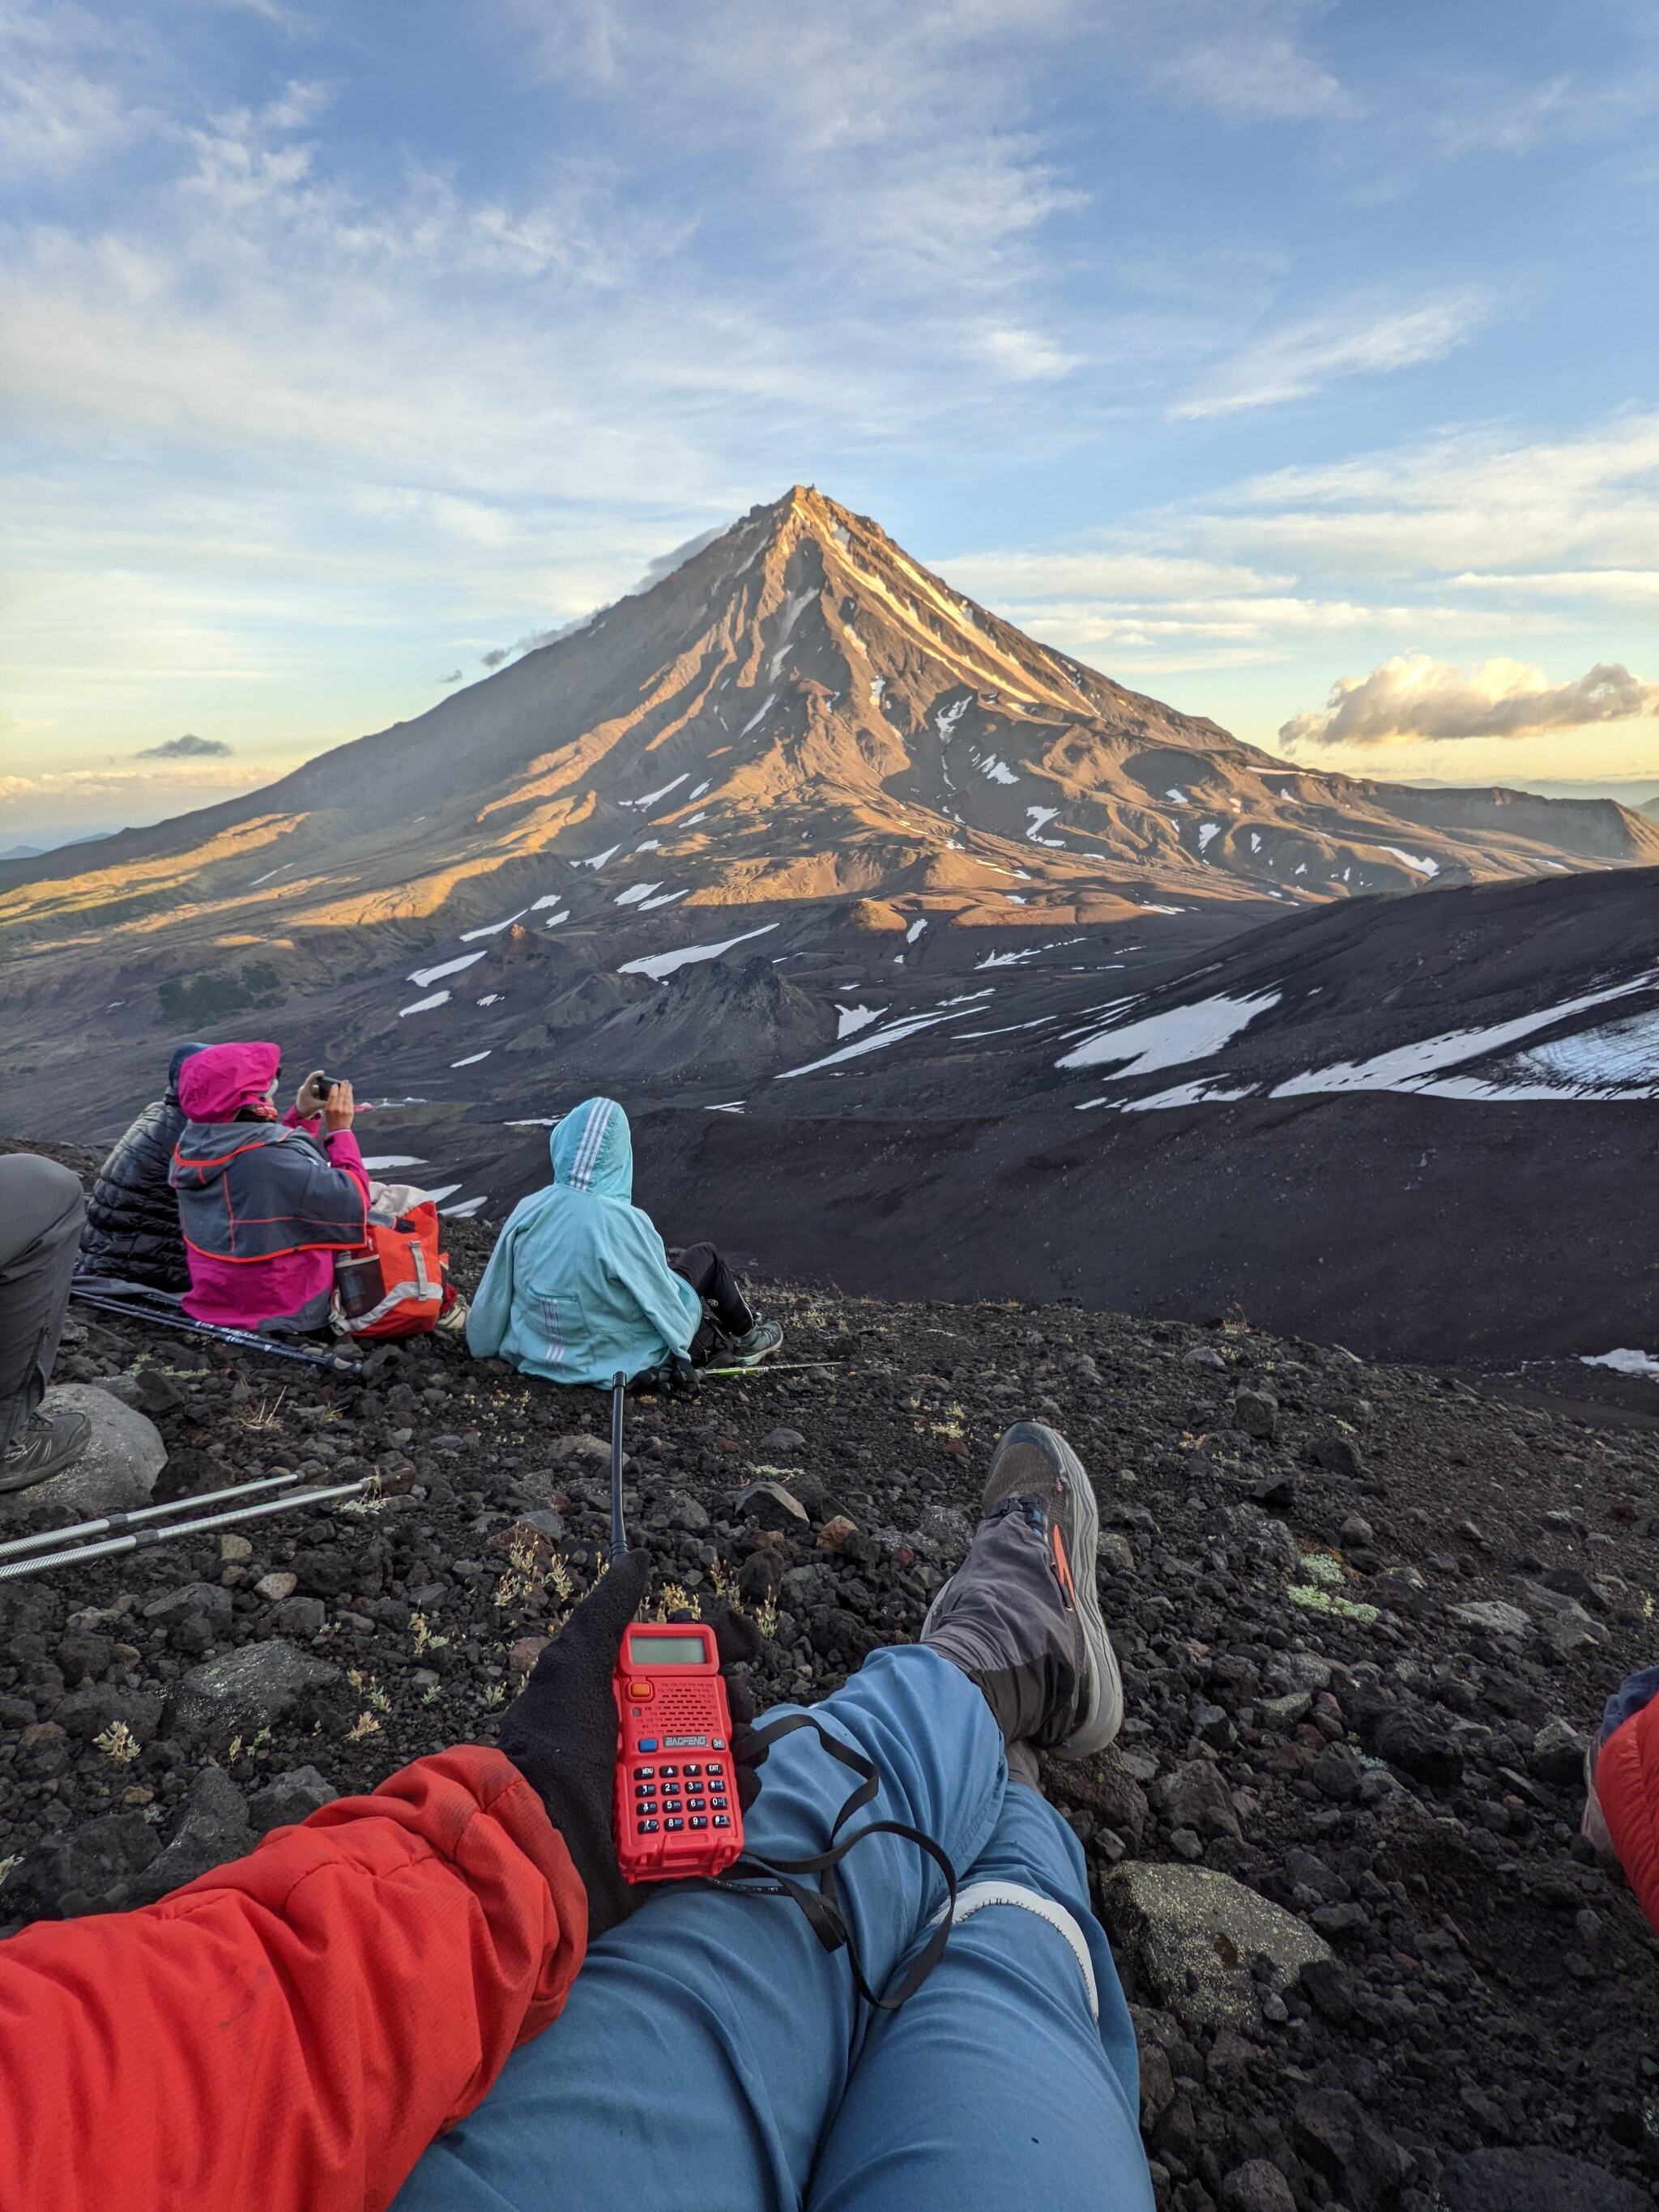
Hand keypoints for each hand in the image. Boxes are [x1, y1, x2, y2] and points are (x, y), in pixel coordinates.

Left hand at [295, 1070, 330, 1119]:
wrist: (301, 1115)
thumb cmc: (306, 1110)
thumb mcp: (316, 1107)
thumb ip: (325, 1103)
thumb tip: (335, 1100)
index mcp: (305, 1089)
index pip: (311, 1079)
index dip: (317, 1074)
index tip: (323, 1073)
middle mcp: (308, 1089)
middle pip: (319, 1085)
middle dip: (326, 1088)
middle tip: (333, 1090)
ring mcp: (311, 1092)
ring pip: (321, 1090)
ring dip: (325, 1093)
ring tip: (330, 1098)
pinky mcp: (313, 1095)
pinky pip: (320, 1093)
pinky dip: (324, 1096)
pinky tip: (328, 1100)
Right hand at [324, 1078, 354, 1132]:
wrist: (338, 1130)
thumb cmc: (331, 1120)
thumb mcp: (327, 1111)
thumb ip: (330, 1102)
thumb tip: (334, 1092)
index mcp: (330, 1107)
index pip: (333, 1094)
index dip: (335, 1088)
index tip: (336, 1084)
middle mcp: (338, 1107)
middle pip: (341, 1094)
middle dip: (343, 1086)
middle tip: (345, 1081)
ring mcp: (345, 1109)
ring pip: (347, 1096)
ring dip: (349, 1089)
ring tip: (349, 1085)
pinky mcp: (351, 1111)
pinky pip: (351, 1101)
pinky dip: (351, 1096)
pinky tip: (350, 1092)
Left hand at [497, 1556, 765, 1938]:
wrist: (540, 1837)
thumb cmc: (553, 1747)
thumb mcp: (573, 1666)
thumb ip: (608, 1611)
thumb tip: (638, 1557)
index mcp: (629, 1690)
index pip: (690, 1657)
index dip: (724, 1644)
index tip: (743, 1643)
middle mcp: (652, 1732)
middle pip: (723, 1703)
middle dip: (741, 1698)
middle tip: (737, 1708)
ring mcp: (669, 1780)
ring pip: (734, 1752)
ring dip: (747, 1745)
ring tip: (738, 1749)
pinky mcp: (680, 1825)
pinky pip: (728, 1805)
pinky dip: (739, 1794)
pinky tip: (733, 1787)